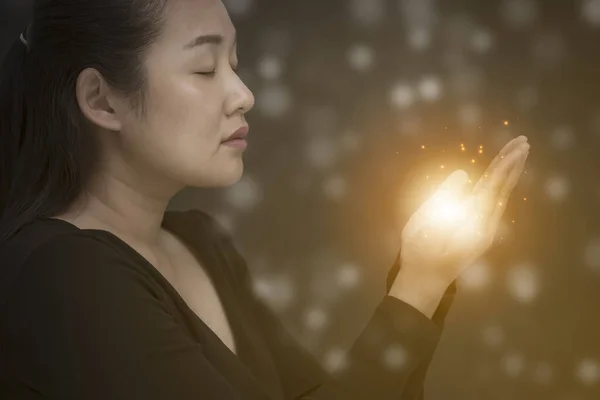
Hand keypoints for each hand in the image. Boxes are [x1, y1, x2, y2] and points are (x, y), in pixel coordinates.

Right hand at [394, 136, 529, 295]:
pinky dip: (501, 188)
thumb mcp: (424, 221)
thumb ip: (444, 196)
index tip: (516, 147)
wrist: (425, 280)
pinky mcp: (481, 233)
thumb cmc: (420, 250)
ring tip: (517, 156)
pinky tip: (502, 181)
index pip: (493, 185)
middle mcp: (485, 223)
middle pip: (502, 188)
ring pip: (501, 196)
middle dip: (512, 164)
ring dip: (509, 175)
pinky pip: (495, 205)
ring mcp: (485, 229)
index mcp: (471, 219)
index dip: (505, 165)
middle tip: (524, 142)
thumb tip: (463, 175)